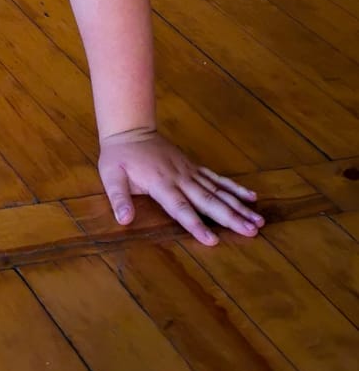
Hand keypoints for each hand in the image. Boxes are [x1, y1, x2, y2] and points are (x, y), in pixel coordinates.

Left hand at [98, 128, 264, 246]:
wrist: (130, 129)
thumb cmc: (119, 156)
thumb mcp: (111, 176)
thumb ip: (118, 197)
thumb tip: (123, 220)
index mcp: (161, 184)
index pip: (180, 208)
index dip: (196, 225)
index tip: (213, 241)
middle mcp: (180, 178)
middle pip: (208, 201)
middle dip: (231, 217)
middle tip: (252, 231)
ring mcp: (189, 172)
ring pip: (218, 190)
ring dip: (238, 206)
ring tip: (259, 220)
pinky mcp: (193, 167)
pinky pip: (216, 178)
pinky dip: (234, 187)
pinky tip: (251, 196)